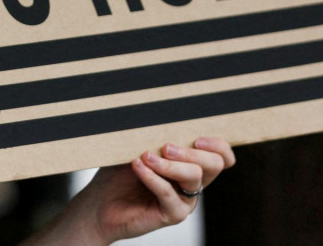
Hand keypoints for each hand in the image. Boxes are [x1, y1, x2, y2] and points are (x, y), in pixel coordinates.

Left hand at [21, 137, 234, 245]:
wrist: (101, 202)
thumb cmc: (119, 171)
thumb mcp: (136, 145)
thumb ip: (152, 132)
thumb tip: (157, 107)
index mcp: (190, 162)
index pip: (221, 155)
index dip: (219, 145)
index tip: (198, 137)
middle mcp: (193, 181)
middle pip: (214, 164)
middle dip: (192, 152)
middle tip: (167, 146)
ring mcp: (185, 199)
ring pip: (194, 178)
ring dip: (170, 165)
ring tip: (146, 156)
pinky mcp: (173, 214)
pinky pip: (170, 195)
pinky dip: (153, 178)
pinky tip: (138, 167)